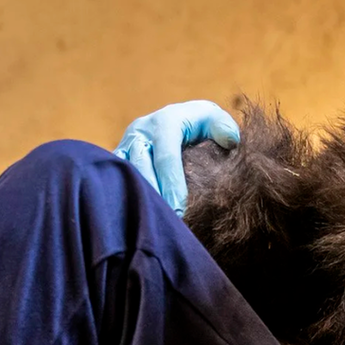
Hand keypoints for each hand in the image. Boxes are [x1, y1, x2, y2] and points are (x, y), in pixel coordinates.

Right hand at [113, 100, 239, 214]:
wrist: (178, 118)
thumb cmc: (202, 125)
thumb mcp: (216, 120)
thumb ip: (225, 128)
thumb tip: (230, 141)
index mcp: (165, 122)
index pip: (166, 158)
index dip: (172, 186)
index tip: (179, 212)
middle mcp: (140, 131)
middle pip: (141, 169)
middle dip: (153, 198)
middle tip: (165, 225)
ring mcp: (125, 145)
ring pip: (124, 176)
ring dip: (137, 200)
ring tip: (150, 226)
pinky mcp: (116, 160)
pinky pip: (115, 181)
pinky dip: (124, 199)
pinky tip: (136, 221)